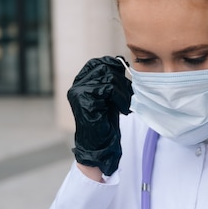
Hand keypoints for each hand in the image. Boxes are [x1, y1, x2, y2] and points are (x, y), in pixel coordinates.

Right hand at [67, 56, 132, 175]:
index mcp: (80, 83)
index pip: (95, 63)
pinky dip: (121, 98)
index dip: (112, 64)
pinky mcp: (84, 100)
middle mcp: (77, 86)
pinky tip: (124, 110)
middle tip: (130, 96)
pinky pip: (108, 89)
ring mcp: (78, 92)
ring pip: (108, 77)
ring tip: (127, 105)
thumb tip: (121, 62)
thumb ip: (111, 82)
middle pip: (104, 68)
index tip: (124, 73)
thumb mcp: (109, 98)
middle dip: (122, 81)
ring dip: (123, 91)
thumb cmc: (105, 123)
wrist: (99, 146)